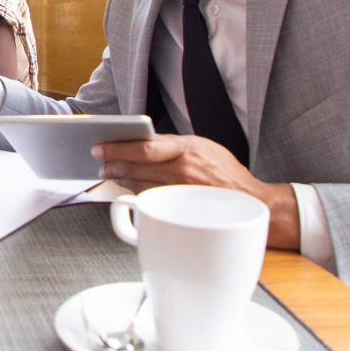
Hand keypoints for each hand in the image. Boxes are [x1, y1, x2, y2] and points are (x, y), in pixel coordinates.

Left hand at [96, 134, 299, 248]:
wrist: (250, 201)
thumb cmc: (225, 172)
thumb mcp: (203, 146)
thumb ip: (174, 145)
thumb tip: (145, 142)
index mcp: (187, 149)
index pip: (145, 148)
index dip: (118, 147)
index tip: (101, 145)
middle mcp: (182, 170)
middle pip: (136, 167)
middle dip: (112, 163)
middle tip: (99, 160)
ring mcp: (179, 192)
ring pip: (139, 184)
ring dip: (120, 178)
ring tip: (109, 172)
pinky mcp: (178, 208)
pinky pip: (149, 198)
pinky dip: (134, 191)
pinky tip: (126, 186)